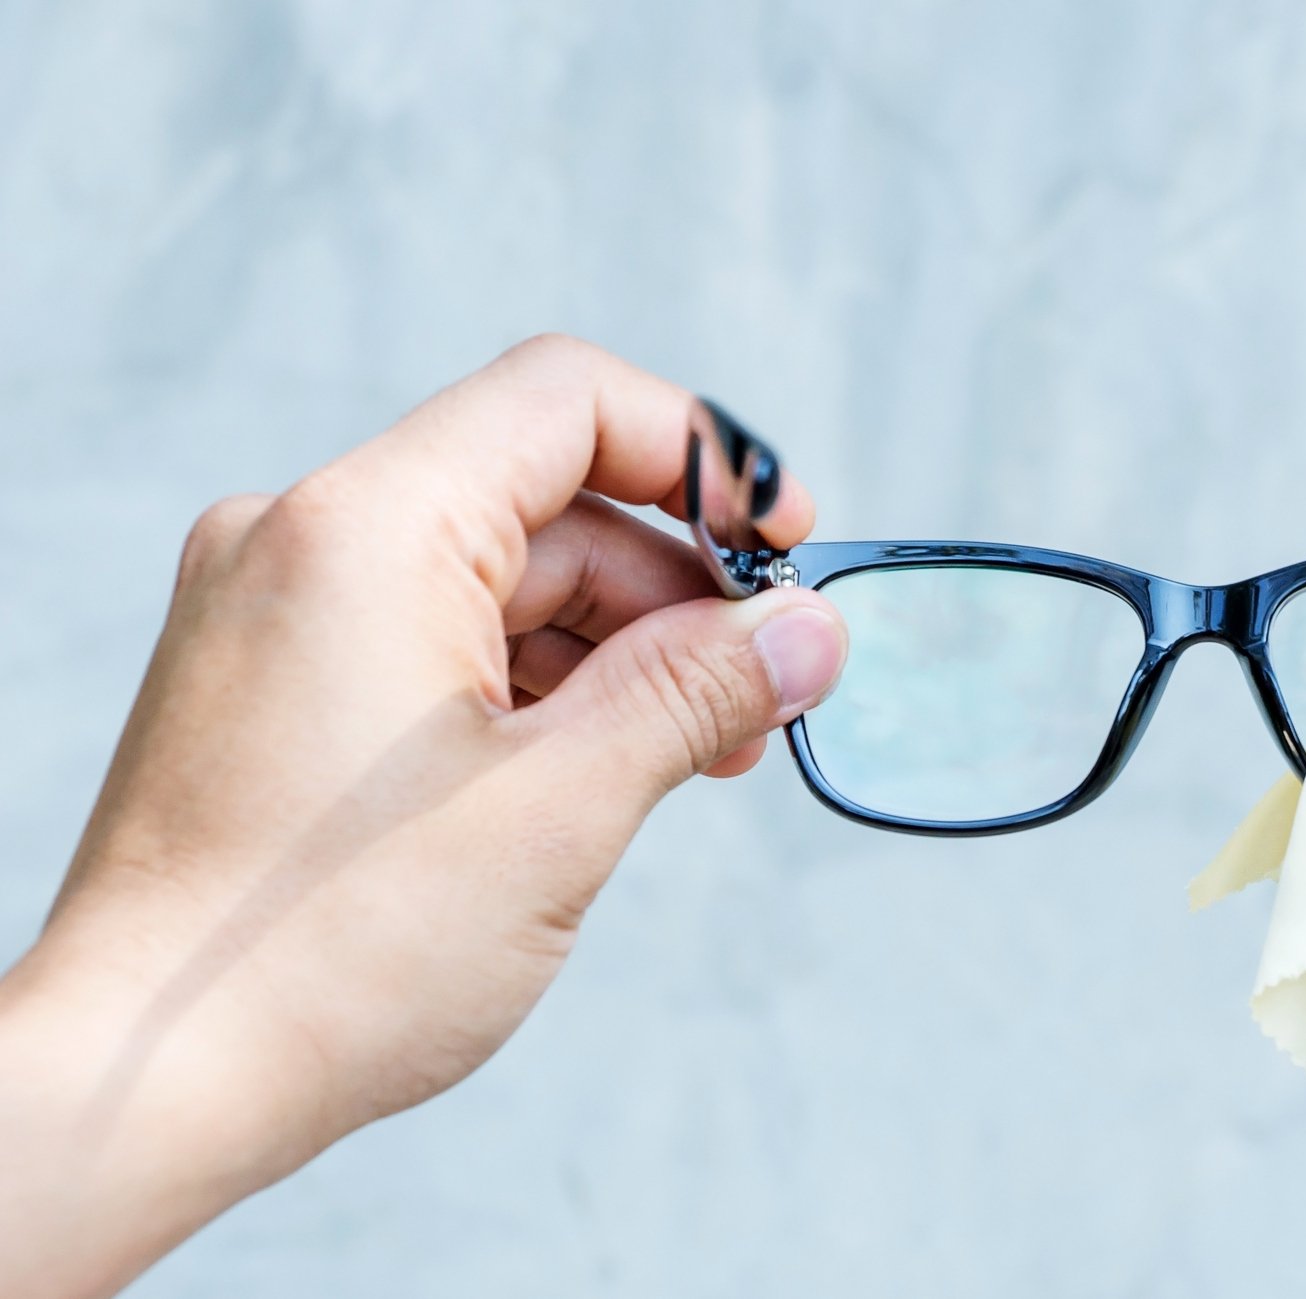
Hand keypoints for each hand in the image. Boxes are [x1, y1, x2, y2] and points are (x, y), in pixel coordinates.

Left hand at [0, 336, 846, 1298]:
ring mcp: (275, 614)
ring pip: (497, 580)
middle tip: (764, 695)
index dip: (702, 456)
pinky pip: (436, 641)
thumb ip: (699, 693)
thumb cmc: (325, 954)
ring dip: (614, 653)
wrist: (143, 1084)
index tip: (787, 545)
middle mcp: (302, 542)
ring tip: (696, 758)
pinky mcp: (270, 686)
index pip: (566, 402)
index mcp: (367, 530)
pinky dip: (533, 691)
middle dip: (673, 590)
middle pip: (543, 501)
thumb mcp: (561, 809)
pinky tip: (595, 776)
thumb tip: (808, 631)